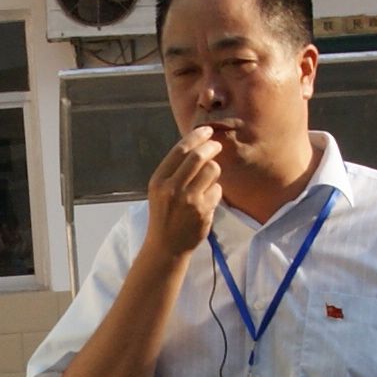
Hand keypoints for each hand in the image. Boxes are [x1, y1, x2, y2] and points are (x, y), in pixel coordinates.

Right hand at [141, 126, 226, 263]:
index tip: (207, 130)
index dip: (196, 137)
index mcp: (158, 180)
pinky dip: (216, 191)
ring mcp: (188, 200)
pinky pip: (217, 190)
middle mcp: (172, 188)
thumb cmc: (164, 214)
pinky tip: (208, 200)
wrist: (166, 246)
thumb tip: (197, 145)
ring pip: (212, 170)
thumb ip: (174, 170)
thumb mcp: (160, 190)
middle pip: (198, 156)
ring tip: (209, 178)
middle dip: (211, 146)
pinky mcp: (203, 211)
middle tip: (217, 145)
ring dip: (215, 170)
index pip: (180, 150)